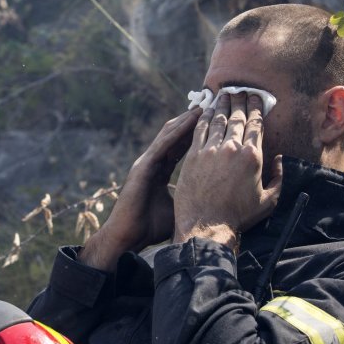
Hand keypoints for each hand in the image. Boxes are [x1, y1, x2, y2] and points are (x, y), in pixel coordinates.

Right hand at [79, 107, 202, 270]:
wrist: (128, 238)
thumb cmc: (149, 228)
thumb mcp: (176, 207)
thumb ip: (188, 196)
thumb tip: (211, 197)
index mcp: (160, 171)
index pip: (181, 147)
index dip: (196, 133)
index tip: (215, 122)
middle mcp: (152, 163)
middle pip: (175, 135)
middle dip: (193, 120)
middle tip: (213, 105)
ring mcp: (146, 163)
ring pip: (169, 134)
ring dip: (187, 119)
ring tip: (205, 106)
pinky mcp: (143, 167)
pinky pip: (163, 144)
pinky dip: (178, 131)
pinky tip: (192, 120)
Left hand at [173, 93, 281, 248]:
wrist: (206, 225)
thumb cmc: (239, 216)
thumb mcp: (269, 201)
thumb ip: (279, 178)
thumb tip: (281, 160)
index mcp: (252, 156)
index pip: (256, 124)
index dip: (256, 108)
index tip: (256, 97)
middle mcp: (232, 148)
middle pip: (237, 117)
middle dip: (240, 100)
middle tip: (241, 89)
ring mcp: (210, 150)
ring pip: (217, 119)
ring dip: (222, 104)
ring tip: (224, 94)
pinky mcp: (193, 155)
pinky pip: (199, 129)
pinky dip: (202, 117)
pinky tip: (205, 109)